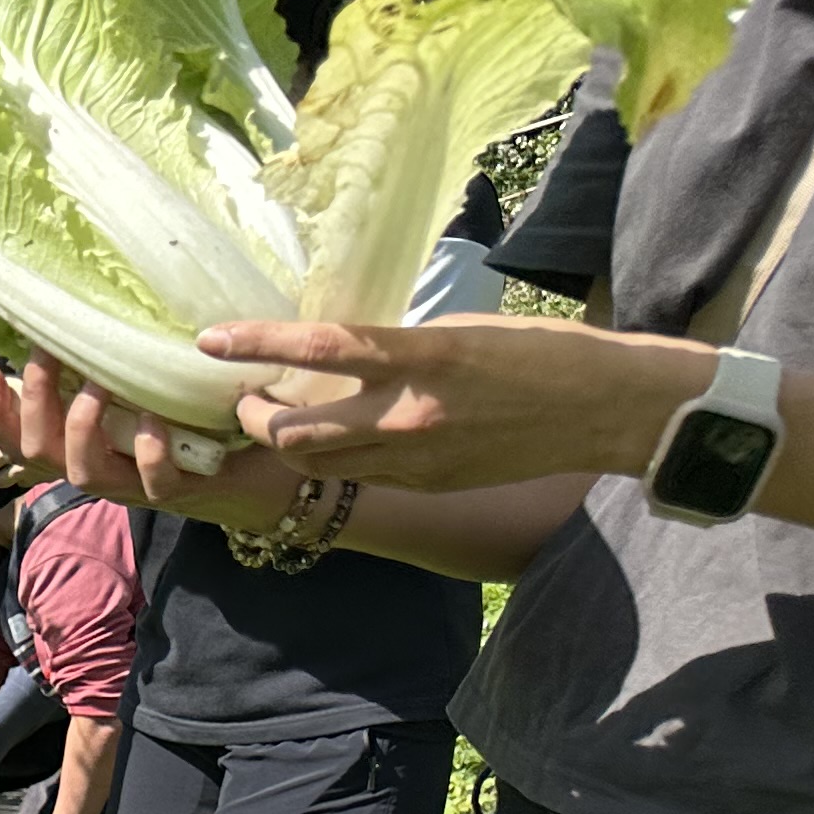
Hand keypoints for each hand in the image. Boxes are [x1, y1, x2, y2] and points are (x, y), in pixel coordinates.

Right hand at [0, 356, 298, 530]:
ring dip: (82, 426)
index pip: (18, 436)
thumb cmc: (209, 418)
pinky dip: (148, 448)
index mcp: (87, 444)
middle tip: (46, 359)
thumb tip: (90, 317)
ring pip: (82, 471)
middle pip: (37, 452)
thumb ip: (120, 368)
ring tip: (97, 385)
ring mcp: (136, 484)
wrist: (272, 464)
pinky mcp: (179, 489)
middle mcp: (102, 467)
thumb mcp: (154, 385)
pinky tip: (155, 418)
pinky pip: (151, 479)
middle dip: (31, 404)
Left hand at [205, 314, 696, 494]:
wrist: (603, 409)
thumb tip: (338, 353)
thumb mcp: (461, 330)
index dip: (256, 345)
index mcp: (424, 356)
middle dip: (254, 418)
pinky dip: (332, 457)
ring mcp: (416, 457)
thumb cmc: (540, 353)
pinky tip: (333, 437)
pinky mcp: (427, 482)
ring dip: (283, 444)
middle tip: (244, 396)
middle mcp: (410, 414)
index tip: (210, 339)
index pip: (320, 348)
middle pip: (294, 432)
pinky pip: (359, 475)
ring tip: (276, 418)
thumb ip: (397, 347)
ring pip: (316, 463)